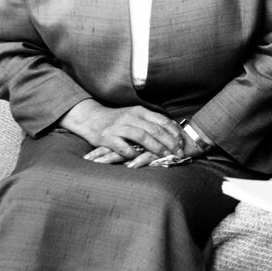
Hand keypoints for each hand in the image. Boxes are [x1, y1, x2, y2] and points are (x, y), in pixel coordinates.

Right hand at [59, 100, 185, 168]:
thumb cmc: (116, 119)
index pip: (162, 121)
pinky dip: (133, 154)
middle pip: (155, 130)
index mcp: (139, 111)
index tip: (182, 143)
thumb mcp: (135, 115)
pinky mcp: (107, 137)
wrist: (90, 118)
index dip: (174, 132)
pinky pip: (123, 147)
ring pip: (142, 137)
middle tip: (178, 153)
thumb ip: (151, 121)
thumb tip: (173, 129)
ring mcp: (118, 127)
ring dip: (156, 148)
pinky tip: (140, 159)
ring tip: (165, 157)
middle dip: (169, 143)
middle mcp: (130, 117)